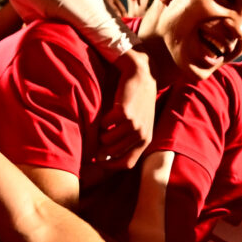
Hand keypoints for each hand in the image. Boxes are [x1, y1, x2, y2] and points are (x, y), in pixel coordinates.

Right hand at [97, 49, 155, 168]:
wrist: (142, 75)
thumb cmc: (138, 101)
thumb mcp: (139, 124)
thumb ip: (126, 141)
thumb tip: (101, 157)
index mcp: (146, 140)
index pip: (127, 164)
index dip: (110, 166)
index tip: (98, 161)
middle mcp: (141, 135)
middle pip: (113, 153)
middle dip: (101, 148)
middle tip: (96, 139)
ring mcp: (134, 125)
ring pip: (106, 140)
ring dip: (100, 133)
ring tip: (103, 123)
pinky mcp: (124, 114)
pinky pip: (104, 125)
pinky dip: (102, 120)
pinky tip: (108, 111)